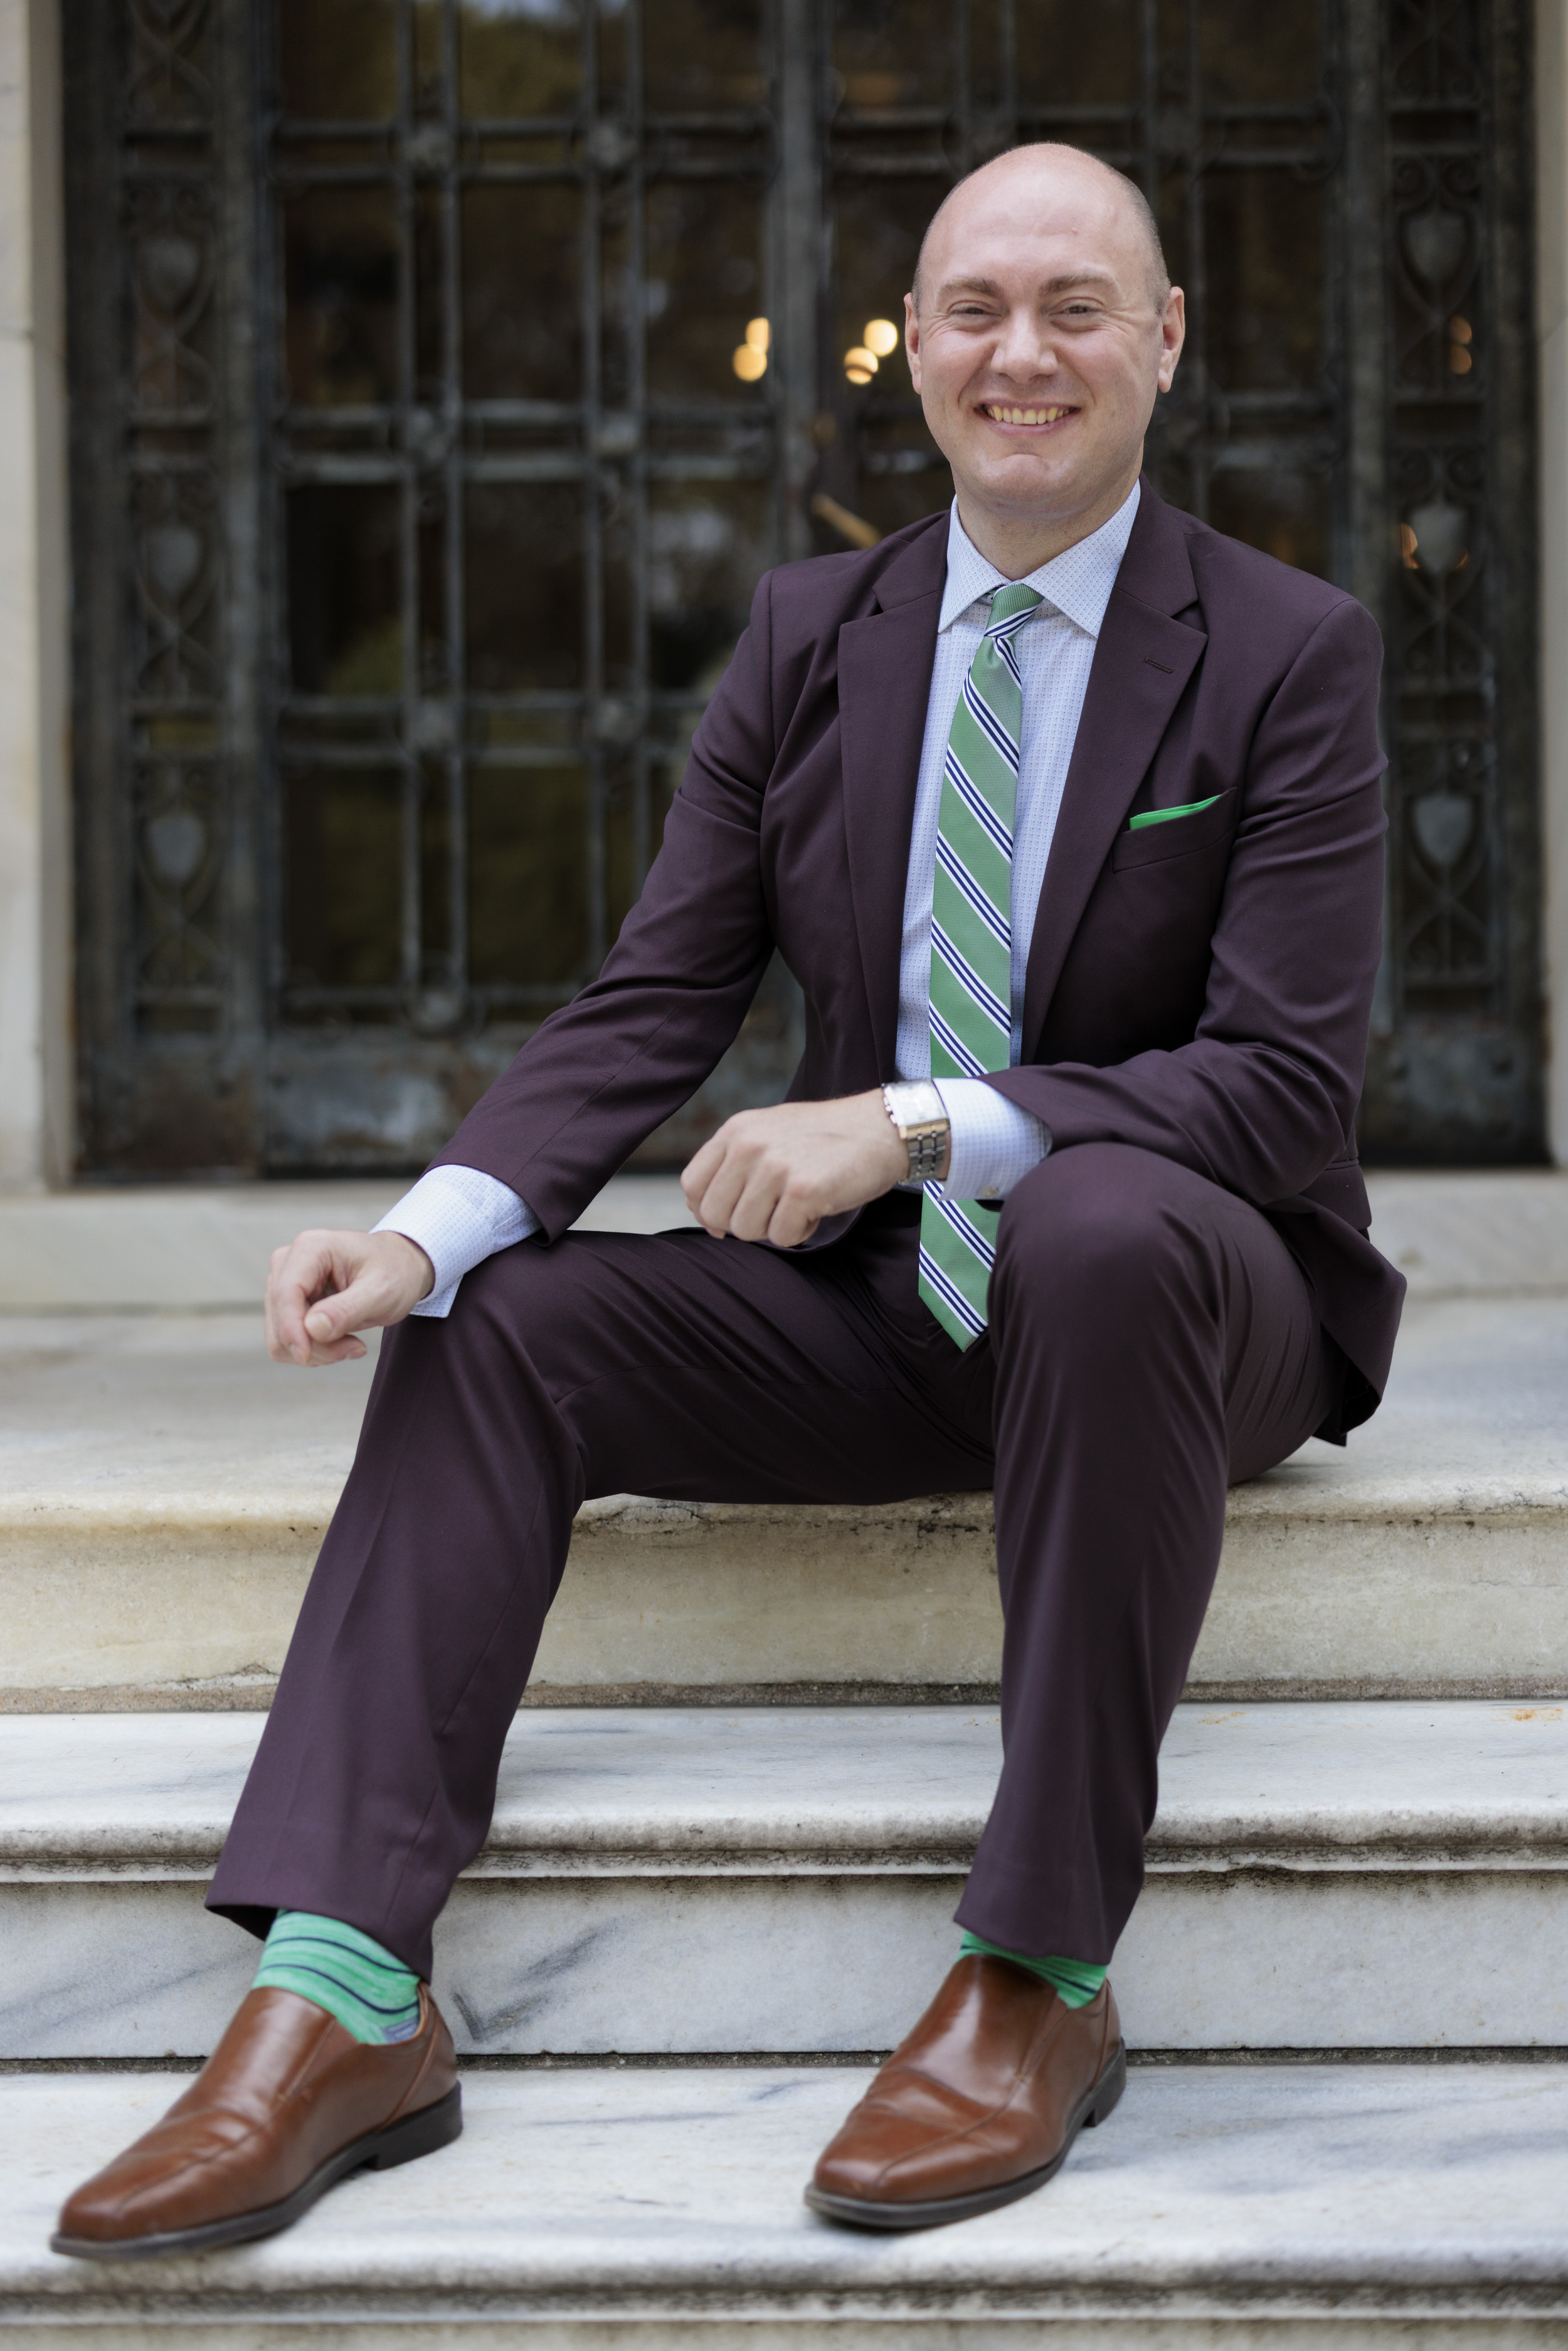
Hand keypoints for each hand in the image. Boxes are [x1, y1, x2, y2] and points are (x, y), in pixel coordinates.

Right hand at [264, 1228, 434, 1366]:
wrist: (400, 1268)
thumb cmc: (395, 1272)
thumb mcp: (382, 1291)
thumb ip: (347, 1309)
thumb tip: (311, 1328)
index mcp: (311, 1248)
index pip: (286, 1292)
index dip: (290, 1328)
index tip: (305, 1356)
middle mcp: (289, 1261)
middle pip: (281, 1317)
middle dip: (314, 1344)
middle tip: (356, 1347)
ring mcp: (284, 1283)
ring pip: (279, 1335)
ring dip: (316, 1350)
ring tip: (353, 1344)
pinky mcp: (287, 1304)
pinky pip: (286, 1341)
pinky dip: (313, 1350)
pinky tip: (342, 1341)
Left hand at [681, 1089, 922, 1248]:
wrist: (882, 1129)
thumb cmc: (825, 1138)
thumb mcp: (769, 1133)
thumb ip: (734, 1164)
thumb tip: (706, 1216)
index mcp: (736, 1130)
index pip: (692, 1185)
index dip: (705, 1212)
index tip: (727, 1220)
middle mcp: (749, 1146)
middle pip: (715, 1214)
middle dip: (743, 1223)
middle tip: (774, 1210)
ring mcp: (774, 1167)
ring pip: (746, 1230)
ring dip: (774, 1227)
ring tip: (799, 1203)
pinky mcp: (802, 1190)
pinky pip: (782, 1237)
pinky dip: (801, 1230)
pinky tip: (818, 1207)